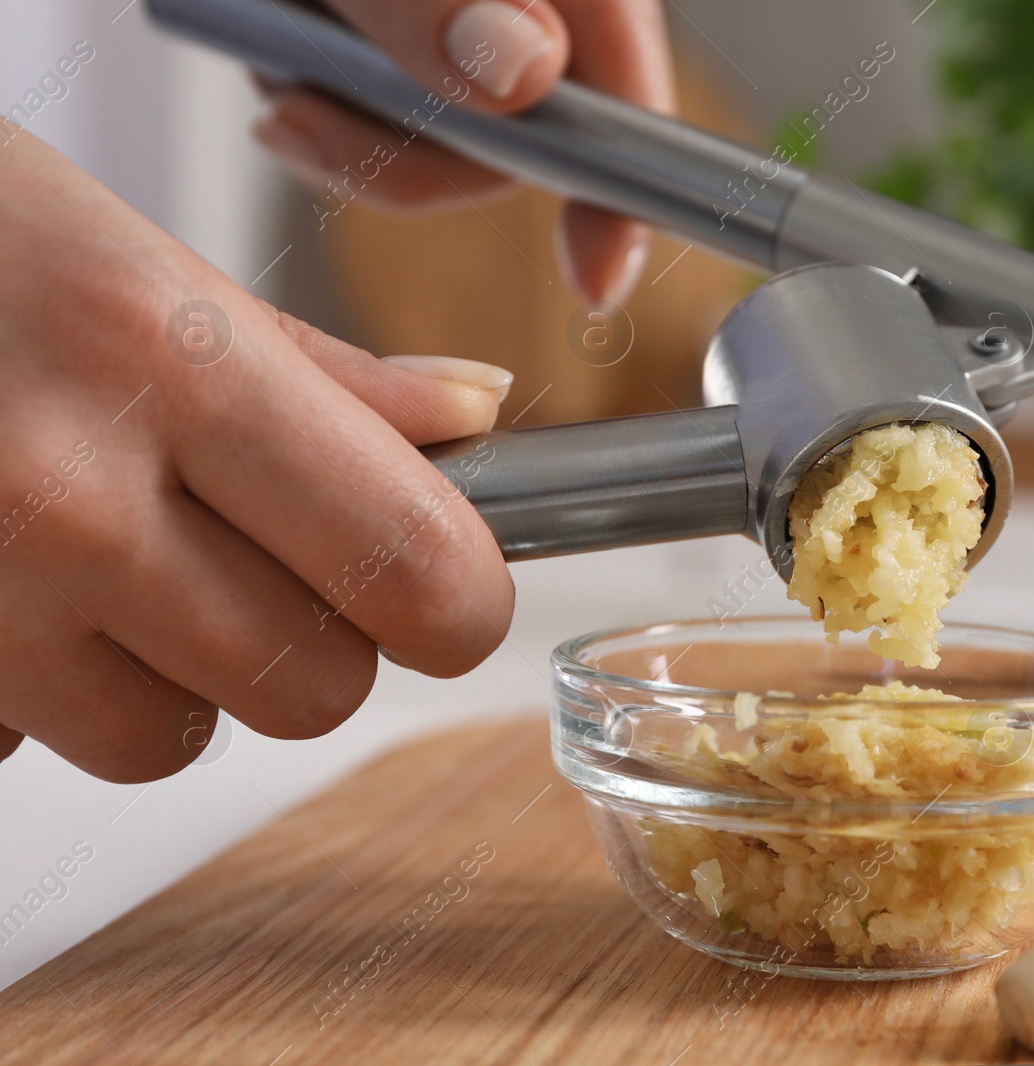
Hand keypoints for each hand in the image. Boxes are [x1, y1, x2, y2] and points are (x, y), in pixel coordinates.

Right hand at [0, 131, 514, 781]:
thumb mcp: (140, 258)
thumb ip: (323, 370)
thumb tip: (475, 415)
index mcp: (169, 361)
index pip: (415, 567)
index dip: (457, 601)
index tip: (445, 587)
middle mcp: (66, 496)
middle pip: (315, 688)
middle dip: (309, 639)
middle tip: (249, 549)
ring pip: (171, 740)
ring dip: (170, 677)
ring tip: (106, 560)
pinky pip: (34, 744)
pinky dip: (46, 689)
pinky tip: (11, 582)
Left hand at [251, 0, 674, 304]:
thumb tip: (521, 75)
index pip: (622, 87)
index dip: (618, 189)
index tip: (594, 275)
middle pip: (521, 132)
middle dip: (411, 156)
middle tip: (301, 123)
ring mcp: (465, 18)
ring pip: (442, 130)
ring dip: (345, 124)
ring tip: (276, 55)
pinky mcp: (405, 29)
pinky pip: (385, 103)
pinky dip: (323, 99)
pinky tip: (282, 49)